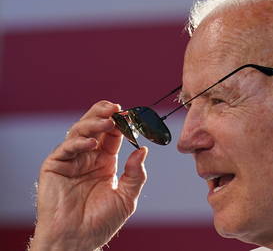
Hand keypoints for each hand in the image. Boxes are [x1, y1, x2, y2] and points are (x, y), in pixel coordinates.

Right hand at [29, 100, 147, 250]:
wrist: (77, 240)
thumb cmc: (101, 222)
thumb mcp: (126, 197)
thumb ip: (136, 174)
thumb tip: (143, 150)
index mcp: (105, 162)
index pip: (114, 135)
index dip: (122, 124)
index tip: (132, 115)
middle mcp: (88, 157)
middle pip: (96, 127)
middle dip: (105, 114)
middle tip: (117, 109)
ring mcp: (72, 160)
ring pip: (80, 131)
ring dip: (94, 123)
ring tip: (108, 121)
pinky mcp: (55, 166)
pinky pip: (66, 148)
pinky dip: (79, 142)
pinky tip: (93, 144)